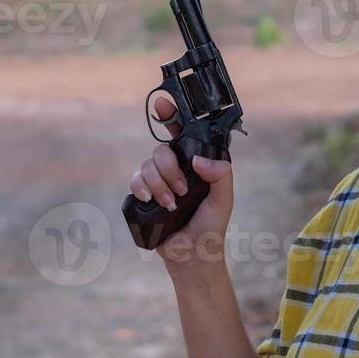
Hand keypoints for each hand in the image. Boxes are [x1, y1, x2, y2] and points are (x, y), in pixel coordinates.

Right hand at [128, 95, 234, 268]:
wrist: (192, 255)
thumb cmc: (211, 227)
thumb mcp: (223, 198)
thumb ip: (220, 175)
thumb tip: (198, 160)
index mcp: (194, 165)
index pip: (182, 134)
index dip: (172, 116)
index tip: (163, 102)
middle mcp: (175, 169)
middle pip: (161, 150)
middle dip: (169, 169)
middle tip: (182, 190)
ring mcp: (158, 181)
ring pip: (147, 165)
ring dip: (159, 184)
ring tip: (172, 204)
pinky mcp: (144, 195)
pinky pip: (135, 180)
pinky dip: (142, 187)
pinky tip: (151, 199)